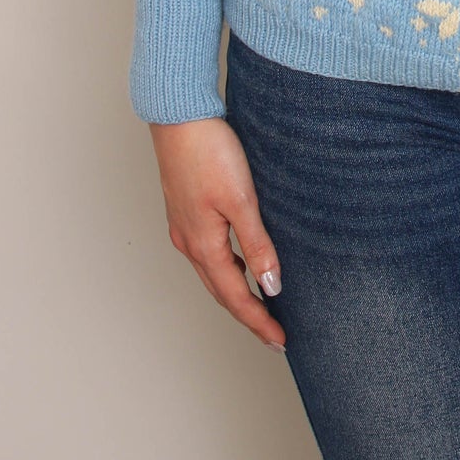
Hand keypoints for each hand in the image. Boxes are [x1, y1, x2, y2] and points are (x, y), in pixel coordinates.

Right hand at [148, 118, 286, 351]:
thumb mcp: (241, 200)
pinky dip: (227, 268)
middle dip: (247, 315)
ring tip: (262, 305)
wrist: (180, 117)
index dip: (258, 322)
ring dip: (236, 293)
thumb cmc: (209, 152)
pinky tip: (242, 262)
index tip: (279, 342)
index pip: (235, 297)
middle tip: (273, 334)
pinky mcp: (186, 211)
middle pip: (221, 291)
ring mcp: (184, 227)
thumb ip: (257, 244)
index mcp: (203, 245)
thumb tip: (270, 286)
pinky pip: (208, 253)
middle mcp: (189, 242)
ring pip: (213, 273)